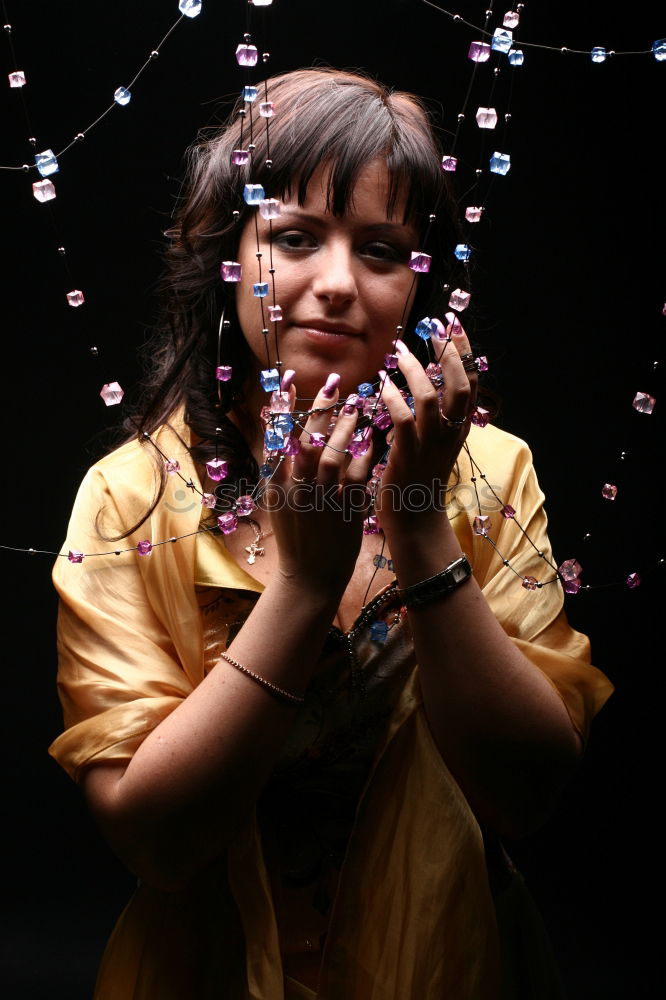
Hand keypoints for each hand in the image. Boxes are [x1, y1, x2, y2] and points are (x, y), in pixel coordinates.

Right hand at [263, 375, 372, 591]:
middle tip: (332, 384)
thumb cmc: (295, 538)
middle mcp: (296, 488)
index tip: (287, 381)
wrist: (310, 577)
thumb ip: (279, 470)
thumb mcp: (277, 502)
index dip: (281, 408)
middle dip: (319, 410)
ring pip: (332, 455)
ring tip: (355, 404)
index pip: (275, 438)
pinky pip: (356, 476)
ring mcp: (321, 499)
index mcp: (276, 484)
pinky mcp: (345, 510)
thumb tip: (278, 434)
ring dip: (344, 428)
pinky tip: (372, 438)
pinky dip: (363, 455)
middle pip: (306, 441)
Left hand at [374, 315, 477, 535]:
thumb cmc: (418, 481)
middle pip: (459, 385)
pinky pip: (404, 420)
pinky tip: (382, 385)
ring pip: (430, 398)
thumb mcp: (433, 445)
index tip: (453, 327)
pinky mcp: (408, 456)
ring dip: (414, 370)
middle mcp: (451, 434)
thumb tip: (424, 385)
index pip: (470, 384)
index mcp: (459, 429)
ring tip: (399, 352)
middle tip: (433, 328)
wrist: (415, 521)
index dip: (464, 354)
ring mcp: (431, 445)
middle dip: (448, 352)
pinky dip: (393, 398)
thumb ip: (433, 418)